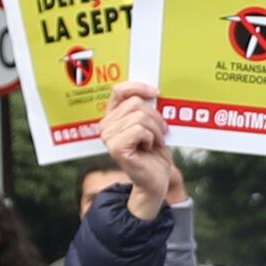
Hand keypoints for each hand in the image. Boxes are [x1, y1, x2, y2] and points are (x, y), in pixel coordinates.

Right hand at [94, 94, 180, 215]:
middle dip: (155, 117)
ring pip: (139, 117)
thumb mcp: (152, 124)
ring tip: (154, 142)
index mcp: (113, 116)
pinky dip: (151, 138)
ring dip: (155, 130)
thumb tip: (153, 92)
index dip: (138, 87)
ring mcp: (108, 137)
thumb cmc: (154, 152)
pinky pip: (139, 130)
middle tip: (159, 133)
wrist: (157, 178)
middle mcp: (106, 125)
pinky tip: (149, 147)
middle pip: (135, 104)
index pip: (120, 91)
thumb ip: (146, 108)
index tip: (156, 93)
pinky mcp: (116, 148)